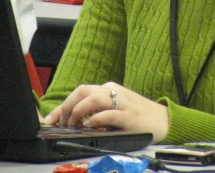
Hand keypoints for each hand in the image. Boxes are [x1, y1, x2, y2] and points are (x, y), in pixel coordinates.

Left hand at [42, 82, 168, 142]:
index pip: (80, 92)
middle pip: (83, 91)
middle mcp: (113, 91)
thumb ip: (97, 110)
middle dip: (67, 106)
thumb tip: (72, 119)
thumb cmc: (137, 115)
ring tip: (73, 124)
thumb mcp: (115, 108)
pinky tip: (89, 125)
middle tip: (62, 122)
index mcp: (108, 89)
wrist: (163, 119)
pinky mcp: (129, 115)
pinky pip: (108, 113)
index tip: (50, 119)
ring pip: (93, 99)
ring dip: (78, 112)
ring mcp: (121, 102)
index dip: (62, 105)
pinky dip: (95, 119)